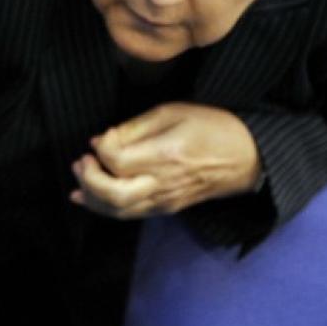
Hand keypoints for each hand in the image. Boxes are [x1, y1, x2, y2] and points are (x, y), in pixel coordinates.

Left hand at [70, 102, 260, 218]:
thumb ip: (133, 127)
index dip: (101, 149)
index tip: (104, 136)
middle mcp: (163, 183)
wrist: (248, 157)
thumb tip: (100, 141)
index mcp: (166, 155)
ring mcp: (165, 201)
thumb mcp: (173, 112)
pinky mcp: (166, 209)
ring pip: (118, 210)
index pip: (117, 162)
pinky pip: (130, 214)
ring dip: (91, 196)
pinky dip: (104, 207)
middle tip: (81, 160)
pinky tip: (87, 197)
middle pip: (113, 195)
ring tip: (79, 175)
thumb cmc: (212, 126)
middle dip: (89, 179)